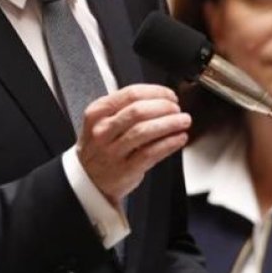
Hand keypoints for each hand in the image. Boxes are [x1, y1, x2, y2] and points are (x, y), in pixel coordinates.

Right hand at [77, 84, 191, 205]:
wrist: (88, 180)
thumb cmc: (100, 147)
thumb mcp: (102, 122)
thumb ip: (125, 108)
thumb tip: (162, 98)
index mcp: (97, 113)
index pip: (130, 94)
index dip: (156, 92)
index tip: (169, 95)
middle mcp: (102, 131)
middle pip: (138, 111)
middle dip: (164, 107)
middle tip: (177, 109)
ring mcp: (112, 151)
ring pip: (145, 131)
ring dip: (170, 123)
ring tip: (183, 121)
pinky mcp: (125, 170)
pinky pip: (151, 153)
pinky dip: (169, 143)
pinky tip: (179, 138)